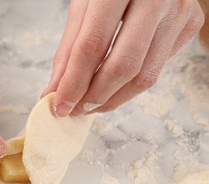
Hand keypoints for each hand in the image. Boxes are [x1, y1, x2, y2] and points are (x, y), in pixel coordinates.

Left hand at [43, 0, 203, 115]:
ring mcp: (178, 13)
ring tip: (91, 105)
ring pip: (145, 76)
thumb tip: (57, 89)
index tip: (60, 104)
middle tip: (76, 110)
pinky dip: (130, 85)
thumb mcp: (84, 5)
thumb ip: (69, 47)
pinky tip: (113, 86)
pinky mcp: (189, 26)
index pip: (92, 46)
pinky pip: (157, 68)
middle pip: (123, 66)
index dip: (74, 82)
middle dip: (95, 97)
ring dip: (113, 99)